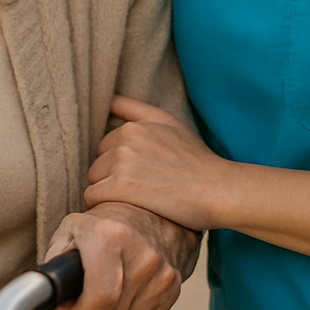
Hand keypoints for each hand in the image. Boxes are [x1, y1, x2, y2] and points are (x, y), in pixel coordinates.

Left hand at [42, 202, 195, 309]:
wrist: (148, 211)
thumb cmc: (104, 223)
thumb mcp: (70, 231)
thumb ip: (54, 269)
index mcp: (111, 236)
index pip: (99, 298)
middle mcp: (142, 253)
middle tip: (85, 303)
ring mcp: (161, 271)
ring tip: (102, 298)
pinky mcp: (172, 285)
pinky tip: (120, 301)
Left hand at [85, 95, 230, 231]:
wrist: (217, 189)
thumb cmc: (196, 160)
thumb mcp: (169, 123)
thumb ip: (135, 109)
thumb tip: (108, 100)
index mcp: (133, 126)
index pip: (105, 145)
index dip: (118, 163)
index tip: (137, 176)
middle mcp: (125, 138)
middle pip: (97, 162)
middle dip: (110, 177)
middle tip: (138, 191)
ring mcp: (122, 161)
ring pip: (93, 180)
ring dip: (107, 192)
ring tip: (133, 201)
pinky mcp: (121, 186)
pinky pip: (92, 196)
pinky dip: (102, 205)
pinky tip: (123, 209)